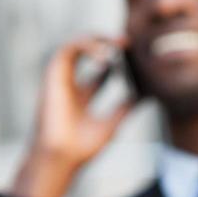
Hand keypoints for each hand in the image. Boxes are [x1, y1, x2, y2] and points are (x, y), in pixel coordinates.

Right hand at [10, 36, 138, 196]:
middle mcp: (71, 85)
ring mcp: (61, 80)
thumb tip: (145, 96)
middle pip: (89, 53)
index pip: (104, 71)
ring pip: (76, 45)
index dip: (121, 62)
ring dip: (97, 39)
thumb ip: (125, 108)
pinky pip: (67, 50)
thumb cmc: (82, 148)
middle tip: (128, 41)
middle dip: (107, 43)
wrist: (62, 157)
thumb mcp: (113, 124)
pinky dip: (86, 47)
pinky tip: (105, 57)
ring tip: (119, 43)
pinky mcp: (52, 76)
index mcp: (85, 97)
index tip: (136, 59)